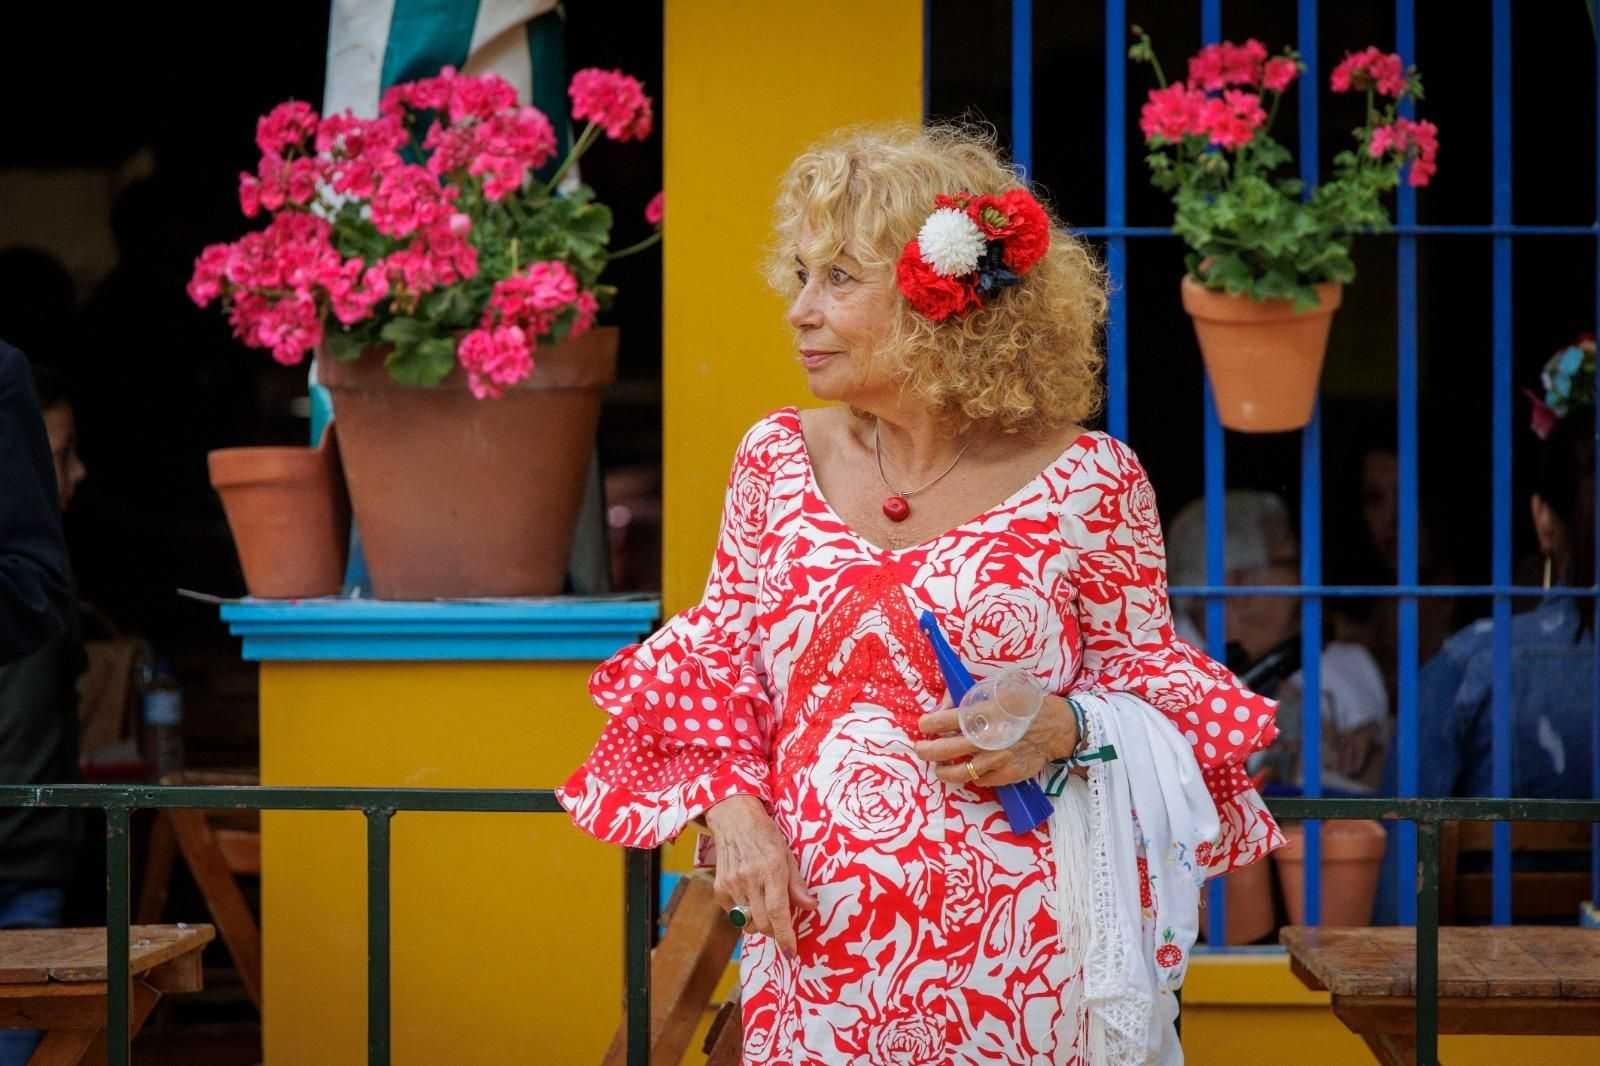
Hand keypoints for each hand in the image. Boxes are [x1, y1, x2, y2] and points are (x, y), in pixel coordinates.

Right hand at [702, 795, 817, 956]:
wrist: (733, 818)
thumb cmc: (766, 835)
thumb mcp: (788, 855)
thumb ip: (797, 884)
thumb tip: (811, 907)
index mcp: (772, 869)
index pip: (778, 912)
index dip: (785, 936)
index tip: (791, 953)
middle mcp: (750, 879)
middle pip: (762, 924)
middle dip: (774, 932)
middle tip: (781, 926)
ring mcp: (732, 884)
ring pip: (747, 922)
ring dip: (759, 922)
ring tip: (765, 906)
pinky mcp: (719, 888)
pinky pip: (734, 914)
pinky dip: (744, 913)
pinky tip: (750, 897)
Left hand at [913, 691, 1078, 786]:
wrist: (1053, 726)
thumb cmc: (1020, 705)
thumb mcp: (995, 691)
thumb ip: (965, 698)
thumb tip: (940, 707)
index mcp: (985, 712)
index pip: (946, 720)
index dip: (929, 724)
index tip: (923, 725)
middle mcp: (989, 738)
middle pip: (946, 749)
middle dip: (927, 750)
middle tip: (921, 749)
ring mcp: (998, 759)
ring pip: (959, 773)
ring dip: (943, 770)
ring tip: (938, 767)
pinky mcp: (1006, 774)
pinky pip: (979, 780)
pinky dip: (970, 775)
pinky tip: (969, 768)